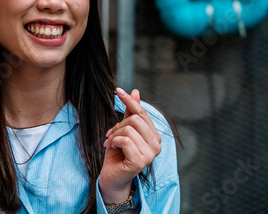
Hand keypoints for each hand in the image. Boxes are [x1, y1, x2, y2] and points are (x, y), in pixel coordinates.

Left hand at [99, 88, 161, 202]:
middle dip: (118, 125)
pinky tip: (111, 147)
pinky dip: (114, 141)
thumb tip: (135, 91)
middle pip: (135, 119)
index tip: (118, 90)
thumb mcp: (123, 130)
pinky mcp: (140, 161)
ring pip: (129, 129)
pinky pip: (125, 141)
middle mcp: (157, 144)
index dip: (129, 101)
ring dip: (114, 135)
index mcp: (154, 135)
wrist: (112, 177)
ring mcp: (150, 154)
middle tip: (111, 135)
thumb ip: (131, 113)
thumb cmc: (118, 154)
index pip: (142, 112)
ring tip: (110, 143)